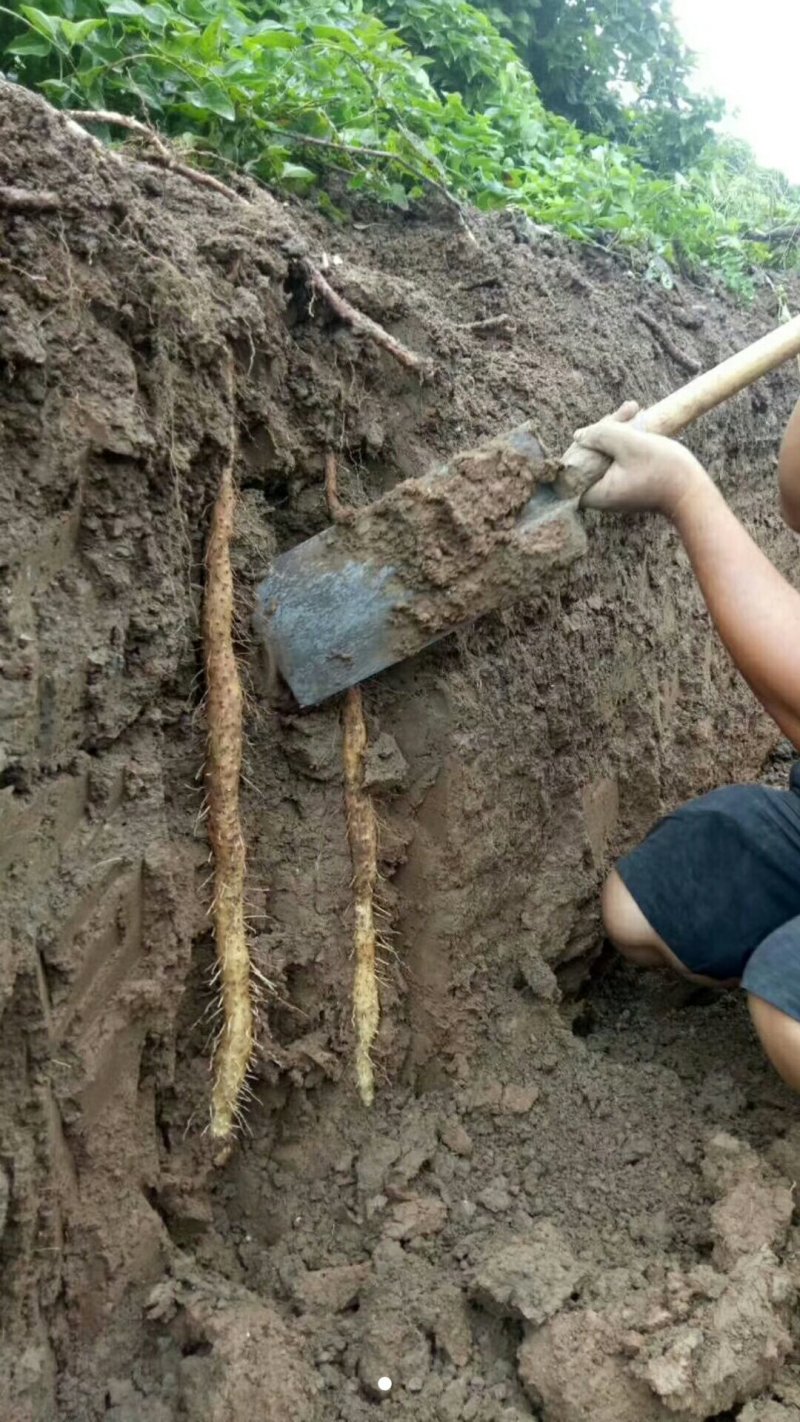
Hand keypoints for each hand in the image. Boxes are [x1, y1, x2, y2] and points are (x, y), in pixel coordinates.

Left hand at [574, 405, 708, 517]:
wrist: (694, 490)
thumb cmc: (663, 469)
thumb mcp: (629, 442)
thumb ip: (600, 434)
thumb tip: (579, 435)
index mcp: (597, 492)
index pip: (571, 471)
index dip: (578, 449)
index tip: (594, 433)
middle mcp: (603, 494)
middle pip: (589, 458)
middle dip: (603, 431)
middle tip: (625, 412)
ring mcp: (617, 488)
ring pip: (606, 455)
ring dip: (617, 430)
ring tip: (635, 408)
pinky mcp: (629, 482)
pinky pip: (619, 458)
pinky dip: (626, 440)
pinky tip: (638, 418)